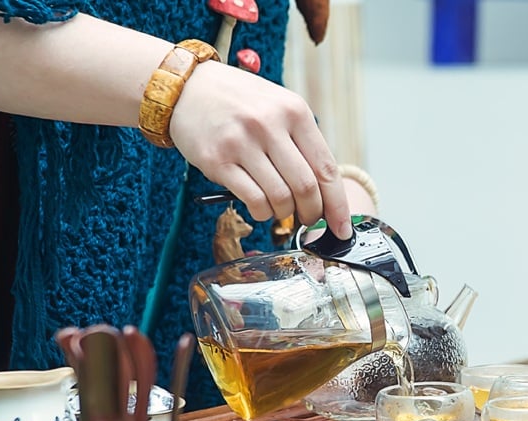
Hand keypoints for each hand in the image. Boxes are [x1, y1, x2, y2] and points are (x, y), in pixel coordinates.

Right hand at [169, 60, 351, 238]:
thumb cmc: (236, 100)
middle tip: (308, 219)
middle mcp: (269, 124)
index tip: (342, 226)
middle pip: (306, 188)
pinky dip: (261, 213)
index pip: (326, 168)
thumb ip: (301, 141)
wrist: (184, 87)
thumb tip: (325, 191)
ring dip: (284, 214)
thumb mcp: (277, 106)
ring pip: (280, 199)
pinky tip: (260, 208)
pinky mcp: (217, 160)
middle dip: (312, 214)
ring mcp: (242, 142)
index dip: (338, 205)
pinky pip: (252, 200)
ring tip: (280, 210)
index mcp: (294, 110)